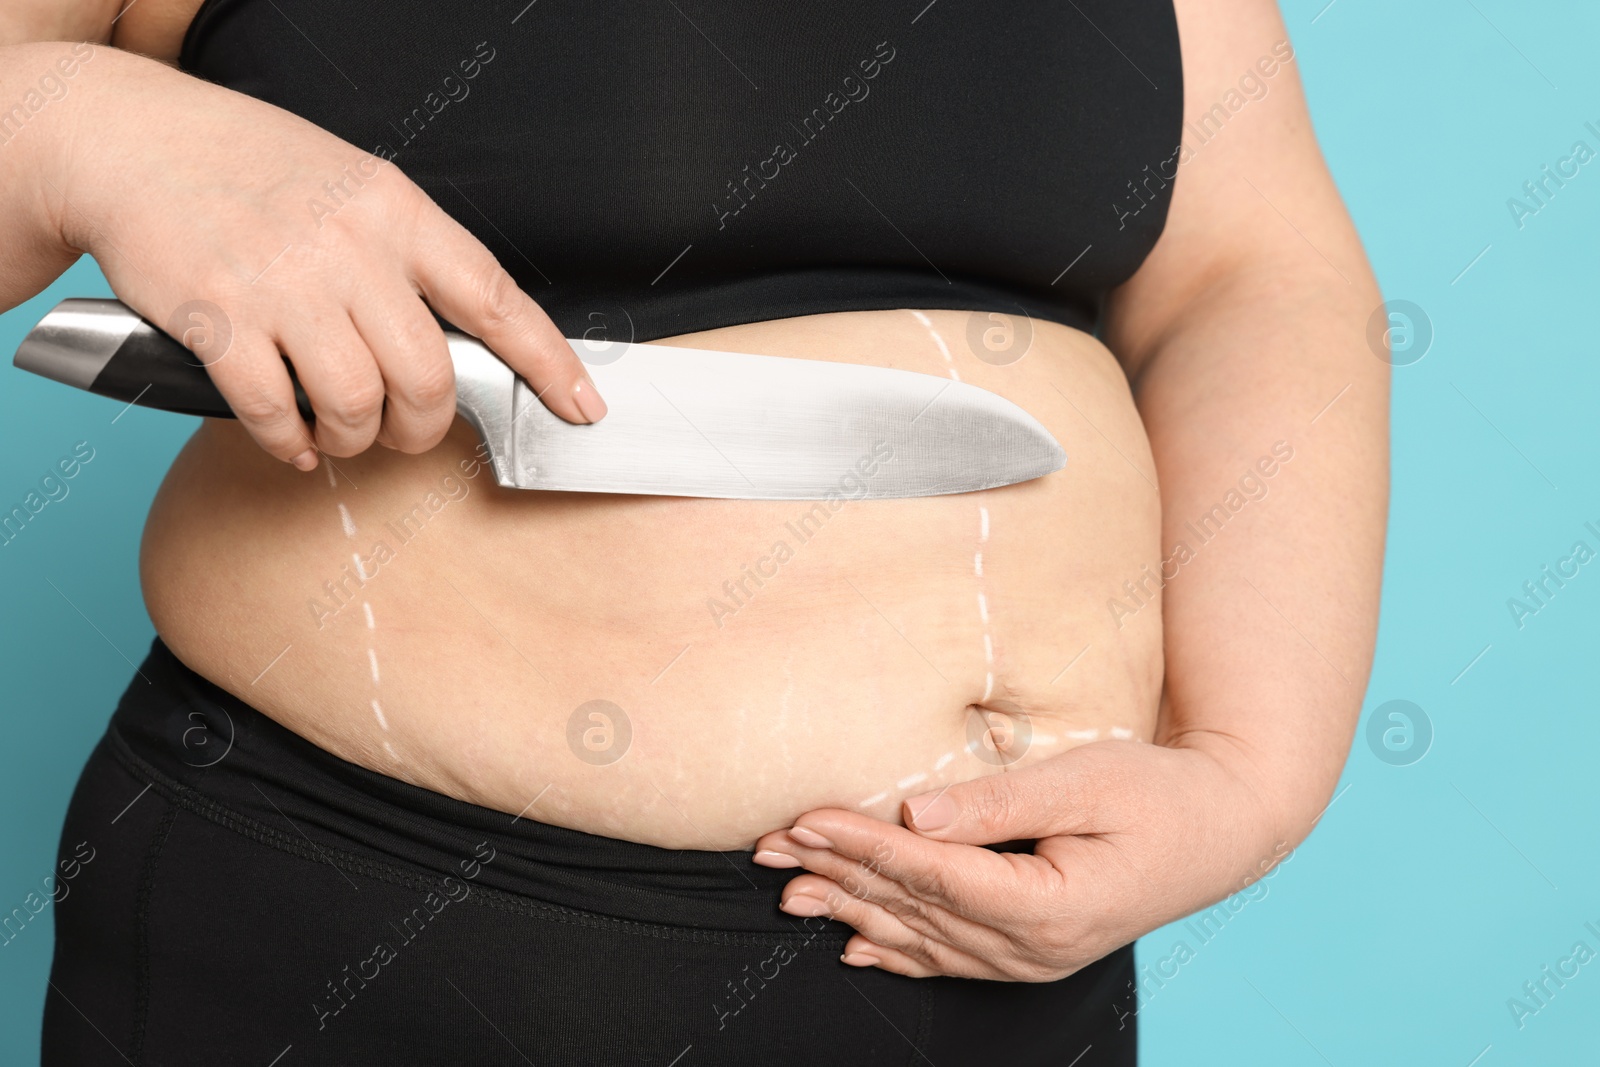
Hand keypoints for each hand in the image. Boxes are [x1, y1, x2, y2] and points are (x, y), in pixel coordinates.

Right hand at [43, 47, 603, 468]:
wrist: (131, 139)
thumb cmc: (252, 168)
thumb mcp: (354, 185)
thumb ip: (409, 255)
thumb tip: (464, 336)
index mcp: (397, 211)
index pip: (497, 298)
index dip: (549, 364)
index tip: (583, 409)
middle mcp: (350, 248)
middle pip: (428, 376)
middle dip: (423, 427)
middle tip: (402, 431)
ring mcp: (283, 284)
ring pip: (357, 404)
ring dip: (354, 441)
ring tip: (339, 434)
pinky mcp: (217, 319)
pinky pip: (275, 413)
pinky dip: (288, 445)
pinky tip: (289, 441)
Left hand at [753, 739, 1288, 980]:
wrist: (1222, 832)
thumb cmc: (1160, 794)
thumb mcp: (1087, 781)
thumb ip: (998, 803)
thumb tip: (915, 812)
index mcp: (1051, 906)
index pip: (934, 874)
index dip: (863, 845)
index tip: (805, 817)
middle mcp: (1034, 948)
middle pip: (914, 910)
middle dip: (836, 874)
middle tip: (767, 848)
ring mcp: (1031, 960)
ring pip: (921, 938)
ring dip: (851, 910)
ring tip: (787, 890)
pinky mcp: (1030, 953)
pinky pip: (949, 960)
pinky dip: (896, 951)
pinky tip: (854, 943)